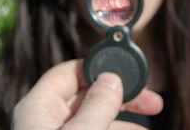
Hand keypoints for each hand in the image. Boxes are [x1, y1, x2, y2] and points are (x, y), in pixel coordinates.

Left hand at [13, 59, 162, 129]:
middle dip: (122, 95)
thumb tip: (113, 78)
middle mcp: (47, 119)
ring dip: (124, 117)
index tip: (125, 71)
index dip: (98, 67)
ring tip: (148, 123)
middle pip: (89, 94)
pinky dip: (117, 129)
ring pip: (96, 116)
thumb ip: (97, 105)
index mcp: (38, 107)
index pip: (69, 72)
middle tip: (151, 99)